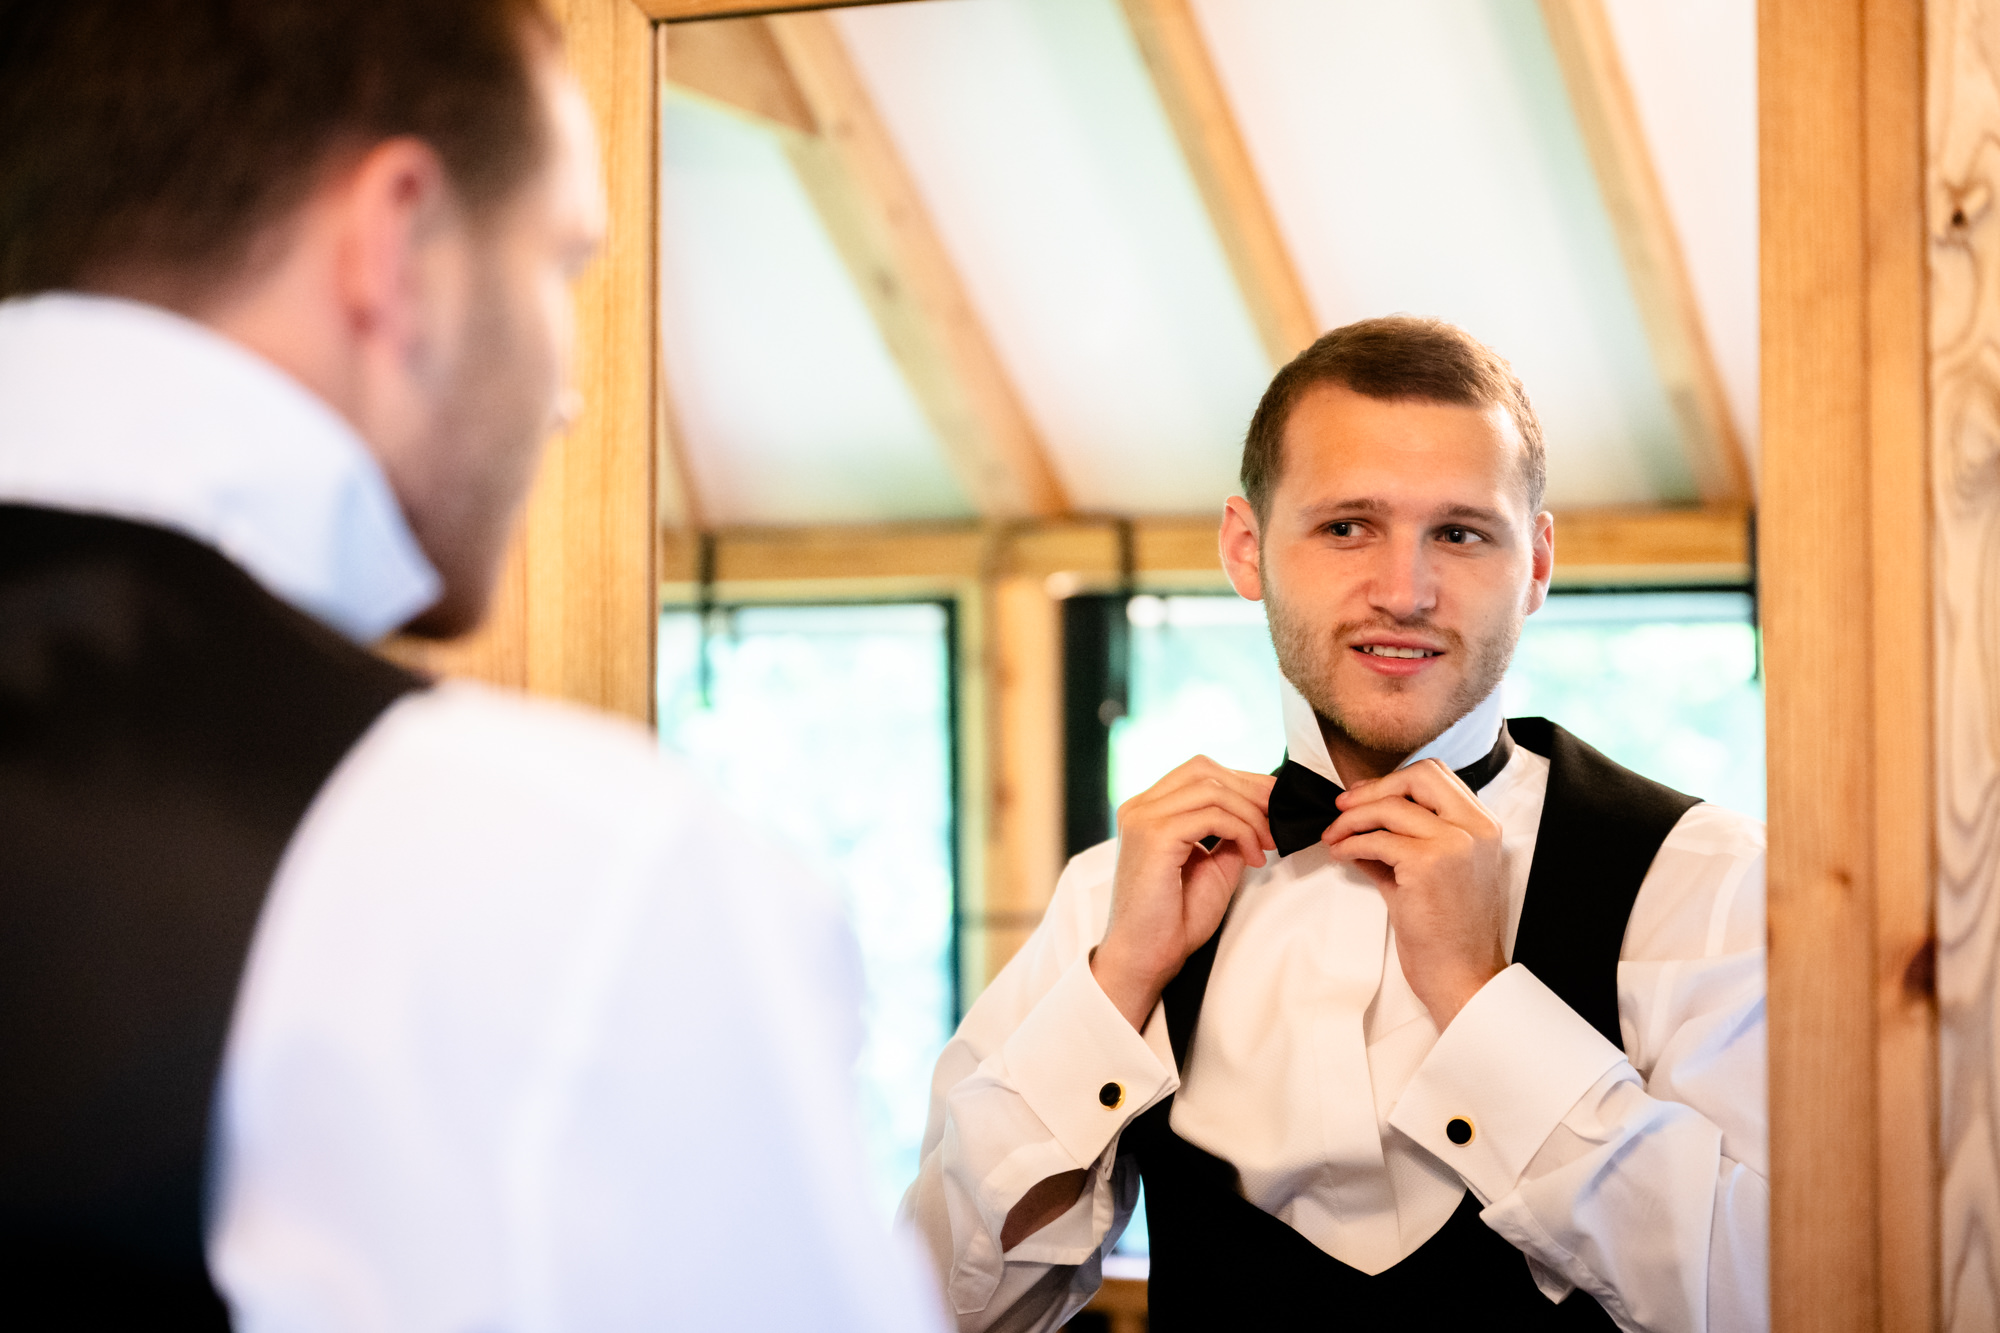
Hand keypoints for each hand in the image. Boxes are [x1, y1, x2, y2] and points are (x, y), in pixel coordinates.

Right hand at [1091, 757, 1276, 1030]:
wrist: (1145, 958)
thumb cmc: (1173, 920)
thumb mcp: (1212, 865)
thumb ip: (1229, 833)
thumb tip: (1261, 812)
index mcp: (1148, 810)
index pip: (1199, 773)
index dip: (1243, 781)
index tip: (1275, 804)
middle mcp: (1139, 807)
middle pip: (1204, 770)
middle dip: (1250, 790)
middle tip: (1279, 819)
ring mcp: (1143, 818)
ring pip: (1212, 790)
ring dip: (1250, 815)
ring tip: (1266, 845)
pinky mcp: (1153, 835)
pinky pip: (1212, 816)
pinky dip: (1242, 831)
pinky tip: (1253, 858)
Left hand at [1322, 759, 1506, 1028]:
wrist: (1463, 977)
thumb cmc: (1448, 934)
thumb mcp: (1430, 875)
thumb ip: (1403, 842)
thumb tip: (1359, 823)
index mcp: (1482, 826)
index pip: (1436, 776)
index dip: (1393, 781)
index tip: (1362, 797)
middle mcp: (1475, 828)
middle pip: (1419, 775)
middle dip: (1372, 788)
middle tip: (1342, 808)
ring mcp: (1455, 843)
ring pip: (1390, 806)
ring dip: (1351, 819)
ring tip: (1333, 836)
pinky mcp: (1429, 864)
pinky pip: (1376, 840)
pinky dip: (1350, 844)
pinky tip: (1340, 855)